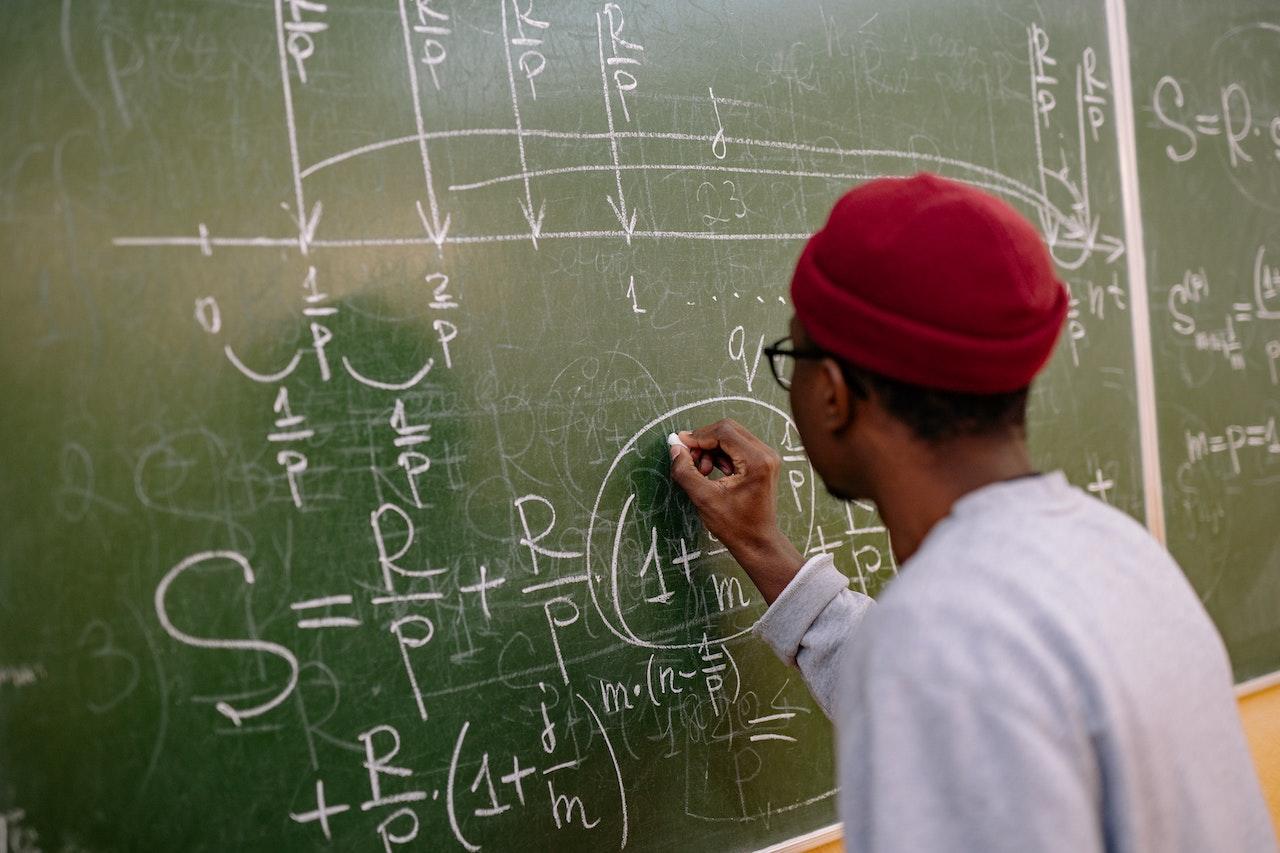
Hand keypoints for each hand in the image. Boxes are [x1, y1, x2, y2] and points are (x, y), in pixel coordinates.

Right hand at [668, 419, 804, 602]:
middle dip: (704, 441)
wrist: (757, 542)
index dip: (698, 436)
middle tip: (689, 460)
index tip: (680, 446)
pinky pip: (738, 446)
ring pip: (732, 437)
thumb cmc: (735, 525)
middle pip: (728, 429)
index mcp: (756, 461)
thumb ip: (686, 471)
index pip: (723, 432)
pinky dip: (721, 454)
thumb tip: (675, 448)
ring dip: (712, 449)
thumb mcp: (704, 498)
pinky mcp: (763, 462)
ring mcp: (767, 457)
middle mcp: (766, 454)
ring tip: (702, 471)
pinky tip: (714, 472)